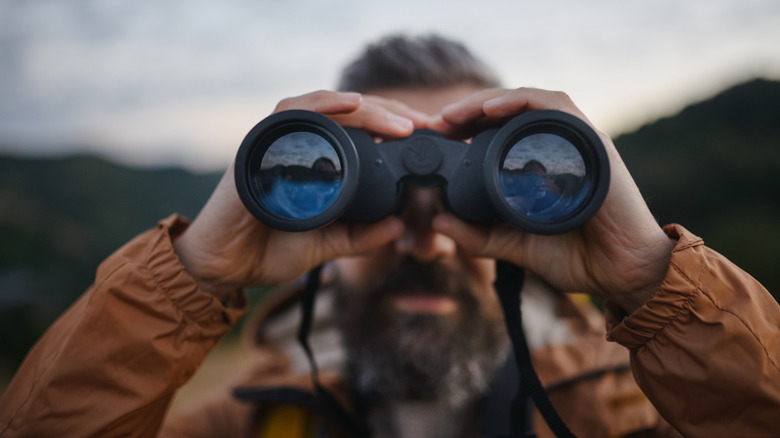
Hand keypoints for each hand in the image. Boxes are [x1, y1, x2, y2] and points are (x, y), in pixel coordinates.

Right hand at [173, 91, 427, 300]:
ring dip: (366, 108)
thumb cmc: (269, 249)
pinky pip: (291, 113)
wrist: (224, 266)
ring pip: (326, 107)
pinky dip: (322, 104)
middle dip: (391, 114)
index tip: (427, 136)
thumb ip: (359, 237)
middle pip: (349, 113)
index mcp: (317, 162)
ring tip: (400, 123)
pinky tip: (351, 104)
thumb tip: (398, 226)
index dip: (394, 128)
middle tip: (425, 124)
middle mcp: (298, 145)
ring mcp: (278, 143)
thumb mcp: (326, 245)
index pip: (359, 130)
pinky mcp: (260, 147)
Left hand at [430, 88, 675, 313]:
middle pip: (509, 111)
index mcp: (540, 165)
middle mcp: (558, 147)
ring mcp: (575, 142)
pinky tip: (491, 110)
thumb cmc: (576, 258)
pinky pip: (555, 107)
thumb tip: (437, 222)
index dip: (465, 127)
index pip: (499, 130)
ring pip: (528, 101)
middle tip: (435, 123)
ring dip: (487, 101)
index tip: (435, 136)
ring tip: (454, 114)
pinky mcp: (591, 143)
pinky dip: (522, 102)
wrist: (622, 274)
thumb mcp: (513, 247)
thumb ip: (478, 236)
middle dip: (467, 111)